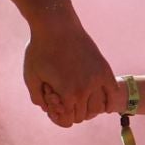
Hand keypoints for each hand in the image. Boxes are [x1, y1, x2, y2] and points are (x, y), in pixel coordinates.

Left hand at [24, 3, 118, 126]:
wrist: (56, 24)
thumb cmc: (39, 49)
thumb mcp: (31, 76)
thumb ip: (37, 98)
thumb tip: (47, 110)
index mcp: (68, 94)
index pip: (69, 120)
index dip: (60, 116)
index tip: (55, 105)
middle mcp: (85, 90)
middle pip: (84, 116)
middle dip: (73, 111)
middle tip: (66, 99)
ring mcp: (97, 79)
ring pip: (99, 107)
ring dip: (90, 107)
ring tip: (81, 98)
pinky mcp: (104, 68)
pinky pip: (113, 92)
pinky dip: (107, 98)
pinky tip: (98, 95)